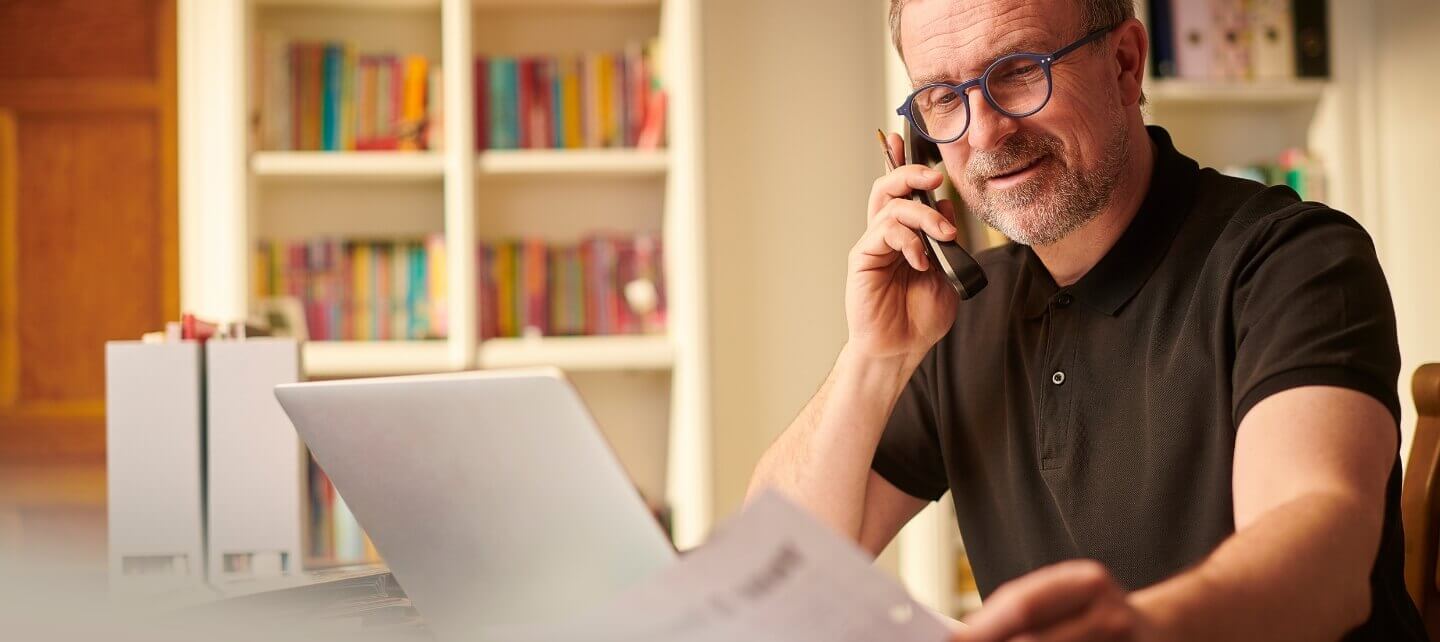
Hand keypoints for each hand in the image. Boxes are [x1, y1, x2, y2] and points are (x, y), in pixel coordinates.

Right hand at [846, 132, 959, 361]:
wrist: (900, 349)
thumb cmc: (919, 317)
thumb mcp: (947, 272)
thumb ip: (946, 240)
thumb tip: (946, 207)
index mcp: (905, 235)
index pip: (902, 192)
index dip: (902, 164)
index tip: (905, 140)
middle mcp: (886, 235)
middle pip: (889, 187)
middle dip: (910, 173)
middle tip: (935, 176)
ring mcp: (873, 245)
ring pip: (891, 206)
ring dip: (923, 215)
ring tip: (943, 236)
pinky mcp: (864, 258)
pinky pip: (885, 232)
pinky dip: (909, 241)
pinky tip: (922, 262)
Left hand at [952, 560, 1158, 641]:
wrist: (1164, 632)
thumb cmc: (1096, 616)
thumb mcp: (1066, 598)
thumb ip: (1021, 610)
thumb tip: (967, 633)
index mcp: (1088, 582)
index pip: (1023, 605)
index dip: (984, 628)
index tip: (955, 639)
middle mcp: (1110, 614)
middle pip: (1034, 640)